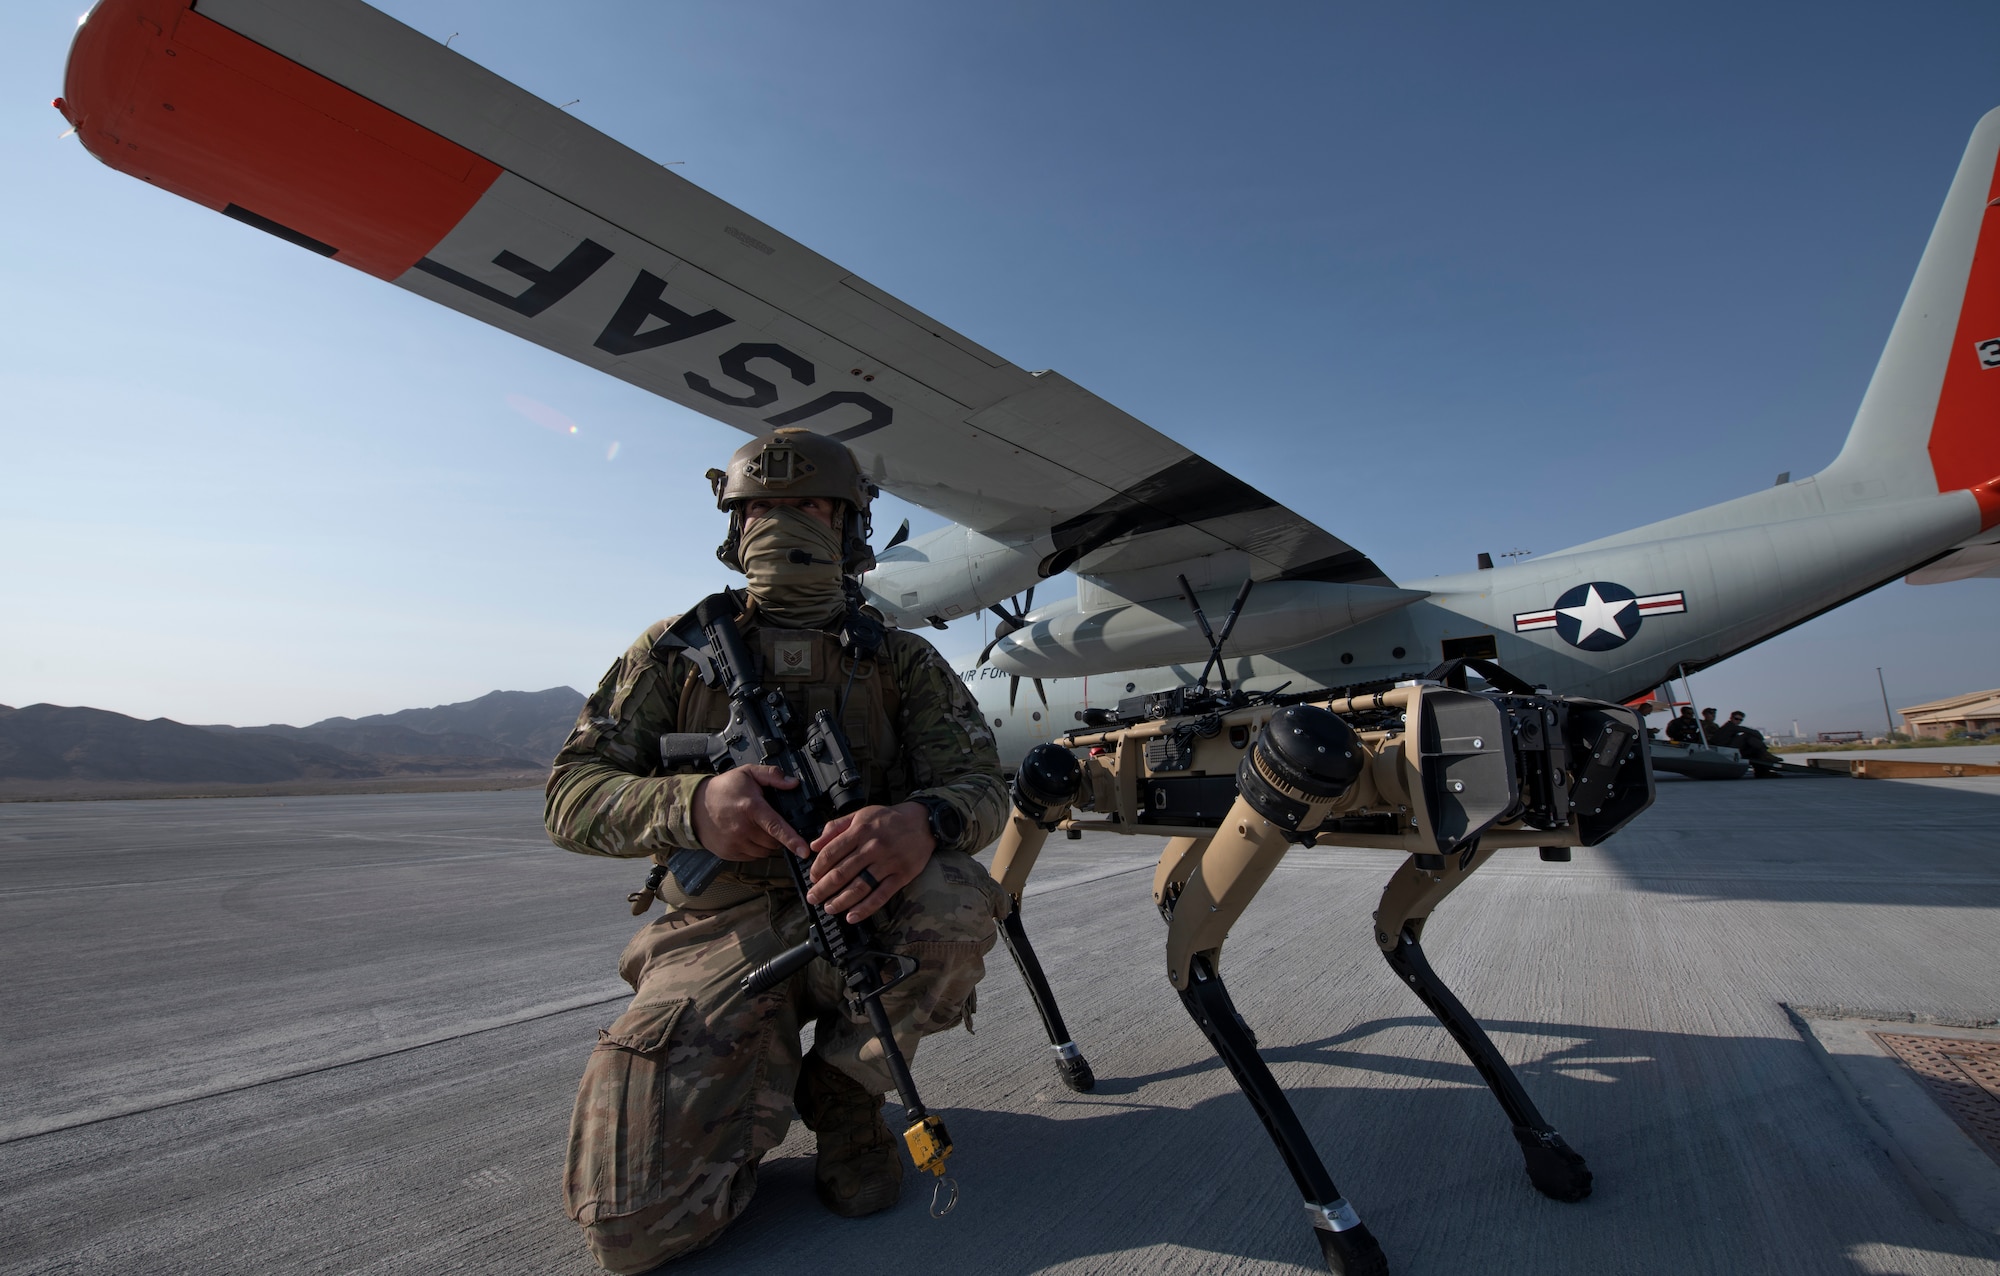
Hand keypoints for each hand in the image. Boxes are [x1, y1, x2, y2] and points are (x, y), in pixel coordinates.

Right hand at [691, 766, 811, 861]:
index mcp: (751, 808)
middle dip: (778, 835)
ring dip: (767, 843)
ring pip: (764, 852)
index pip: (776, 827)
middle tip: (768, 822)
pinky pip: (752, 857)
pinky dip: (755, 849)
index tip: (804, 850)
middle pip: (774, 841)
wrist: (694, 807)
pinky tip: (747, 835)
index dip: (793, 840)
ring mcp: (735, 843)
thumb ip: (772, 775)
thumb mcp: (748, 773)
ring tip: (757, 827)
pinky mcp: (729, 853)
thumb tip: (792, 782)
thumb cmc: (723, 789)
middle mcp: (743, 828)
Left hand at [805, 802, 934, 922]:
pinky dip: (865, 908)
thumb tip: (814, 845)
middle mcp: (873, 847)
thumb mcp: (860, 815)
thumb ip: (835, 827)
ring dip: (840, 901)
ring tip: (829, 908)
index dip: (818, 868)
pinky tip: (852, 916)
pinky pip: (881, 895)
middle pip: (842, 873)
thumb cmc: (889, 819)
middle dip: (823, 889)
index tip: (812, 878)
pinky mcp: (902, 875)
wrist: (923, 821)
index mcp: (860, 830)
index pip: (831, 853)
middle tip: (813, 898)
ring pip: (859, 887)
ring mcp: (888, 862)